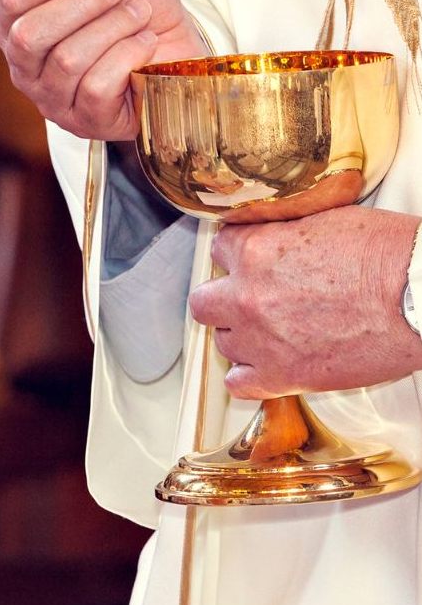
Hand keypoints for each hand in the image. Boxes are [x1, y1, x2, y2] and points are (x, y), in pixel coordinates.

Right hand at [0, 0, 206, 140]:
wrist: (177, 52)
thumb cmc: (138, 13)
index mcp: (20, 27)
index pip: (12, 1)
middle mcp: (27, 70)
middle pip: (29, 36)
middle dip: (80, 6)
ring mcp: (52, 102)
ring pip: (67, 61)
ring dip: (113, 28)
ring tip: (139, 14)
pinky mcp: (84, 122)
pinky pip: (96, 87)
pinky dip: (128, 56)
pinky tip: (144, 46)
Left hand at [188, 206, 421, 398]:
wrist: (420, 297)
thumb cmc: (389, 256)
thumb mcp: (328, 221)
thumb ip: (285, 233)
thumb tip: (273, 235)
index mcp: (257, 252)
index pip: (219, 249)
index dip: (238, 255)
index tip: (250, 261)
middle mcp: (247, 297)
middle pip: (204, 303)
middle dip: (224, 300)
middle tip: (252, 300)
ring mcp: (259, 340)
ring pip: (222, 343)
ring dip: (242, 337)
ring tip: (274, 332)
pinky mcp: (279, 377)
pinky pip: (237, 383)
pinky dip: (249, 376)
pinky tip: (269, 365)